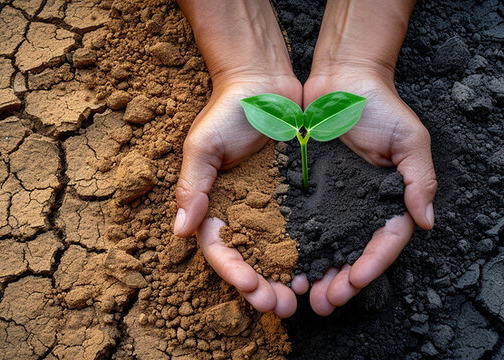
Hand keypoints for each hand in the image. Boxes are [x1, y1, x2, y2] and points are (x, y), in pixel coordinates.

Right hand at [174, 75, 301, 316]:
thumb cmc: (229, 109)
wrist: (266, 83)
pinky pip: (304, 232)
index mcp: (215, 205)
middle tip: (281, 306)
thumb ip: (194, 186)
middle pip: (250, 261)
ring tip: (302, 298)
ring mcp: (272, 208)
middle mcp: (243, 212)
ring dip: (287, 279)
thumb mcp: (204, 145)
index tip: (251, 287)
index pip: (220, 249)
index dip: (234, 272)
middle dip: (264, 288)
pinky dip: (310, 254)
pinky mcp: (298, 199)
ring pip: (278, 254)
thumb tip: (180, 231)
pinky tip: (323, 270)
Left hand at [296, 67, 435, 314]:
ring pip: (325, 250)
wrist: (340, 78)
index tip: (355, 281)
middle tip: (324, 303)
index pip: (385, 242)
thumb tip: (426, 222)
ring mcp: (333, 204)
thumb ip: (419, 179)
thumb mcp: (410, 139)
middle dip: (341, 283)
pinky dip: (292, 250)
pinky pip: (298, 227)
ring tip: (301, 296)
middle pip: (354, 256)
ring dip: (315, 276)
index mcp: (391, 201)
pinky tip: (279, 266)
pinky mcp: (306, 194)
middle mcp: (362, 209)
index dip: (371, 265)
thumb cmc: (380, 105)